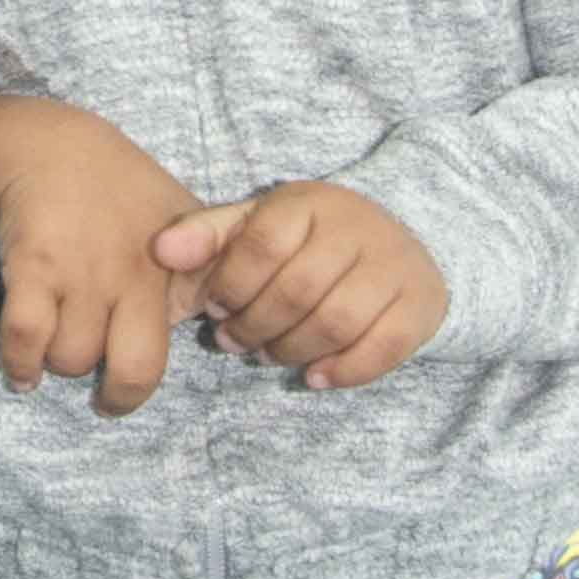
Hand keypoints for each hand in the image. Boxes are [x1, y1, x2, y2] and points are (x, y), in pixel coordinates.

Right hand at [0, 90, 197, 418]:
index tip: (139, 384)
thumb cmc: (117, 185)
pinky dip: (21, 364)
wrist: (48, 143)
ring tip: (59, 349)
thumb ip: (205, 267)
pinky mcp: (33, 265)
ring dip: (63, 365)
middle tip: (106, 399)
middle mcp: (132, 273)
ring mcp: (82, 270)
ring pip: (74, 359)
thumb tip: (224, 318)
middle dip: (118, 397)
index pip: (190, 341)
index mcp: (172, 268)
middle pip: (136, 370)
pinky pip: (27, 337)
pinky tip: (24, 371)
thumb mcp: (180, 217)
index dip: (166, 371)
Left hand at [150, 179, 449, 391]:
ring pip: (335, 323)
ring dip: (291, 350)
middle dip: (255, 326)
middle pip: (297, 291)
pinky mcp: (418, 306)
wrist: (395, 244)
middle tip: (233, 340)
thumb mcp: (258, 225)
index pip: (263, 244)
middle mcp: (358, 228)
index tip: (216, 305)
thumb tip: (160, 249)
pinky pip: (380, 349)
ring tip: (269, 353)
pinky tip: (314, 375)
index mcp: (311, 203)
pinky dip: (341, 371)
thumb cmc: (308, 240)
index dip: (231, 285)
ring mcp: (393, 266)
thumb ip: (207, 235)